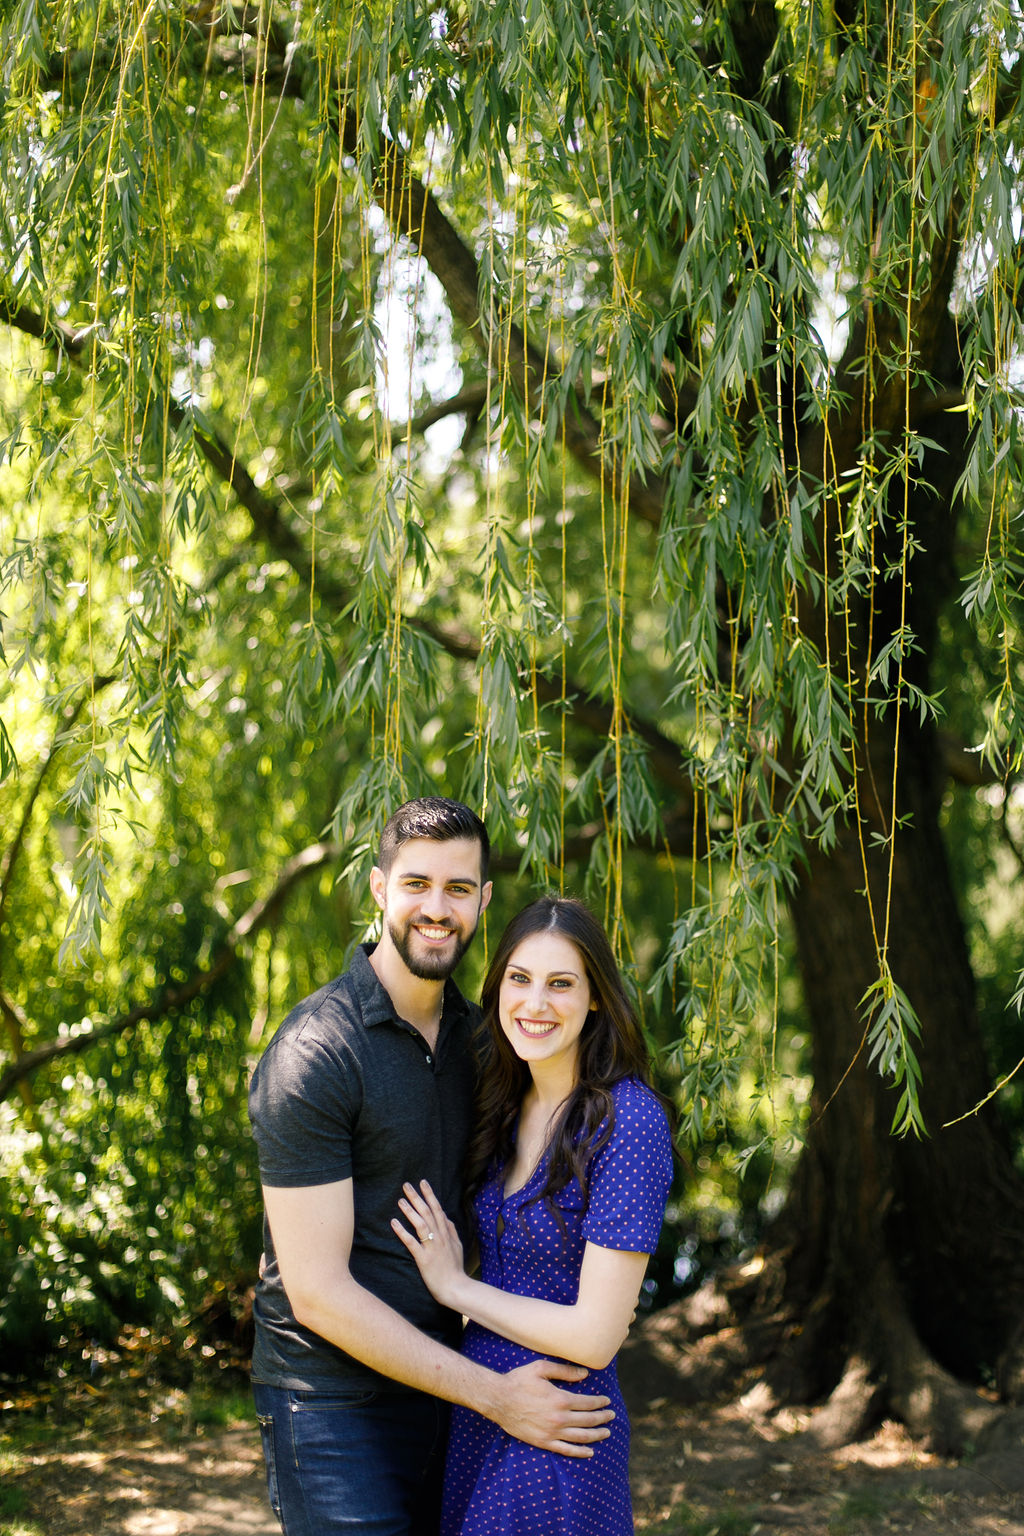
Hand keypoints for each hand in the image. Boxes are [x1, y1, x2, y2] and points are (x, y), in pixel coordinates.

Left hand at [392, 1180, 465, 1307]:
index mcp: (447, 1233)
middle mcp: (440, 1237)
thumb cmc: (456, 1268)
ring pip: (420, 1224)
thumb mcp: (457, 1246)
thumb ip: (452, 1231)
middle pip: (428, 1213)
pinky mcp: (424, 1259)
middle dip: (417, 1197)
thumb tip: (446, 1218)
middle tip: (406, 1185)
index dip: (430, 1195)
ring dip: (410, 1211)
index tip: (423, 1182)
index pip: (437, 1209)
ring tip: (400, 1201)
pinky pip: (412, 1242)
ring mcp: (432, 1247)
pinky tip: (394, 1223)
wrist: (456, 1287)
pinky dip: (402, 1232)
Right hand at [489, 1358, 613, 1457]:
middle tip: (611, 1416)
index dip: (600, 1402)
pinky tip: (590, 1452)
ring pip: (581, 1437)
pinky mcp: (543, 1442)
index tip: (607, 1401)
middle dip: (603, 1418)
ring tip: (607, 1433)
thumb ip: (565, 1371)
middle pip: (588, 1420)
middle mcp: (559, 1418)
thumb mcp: (541, 1368)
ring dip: (597, 1435)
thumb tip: (585, 1374)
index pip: (588, 1403)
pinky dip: (580, 1452)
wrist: (498, 1400)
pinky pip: (566, 1450)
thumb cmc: (519, 1380)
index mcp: (560, 1399)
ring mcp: (552, 1432)